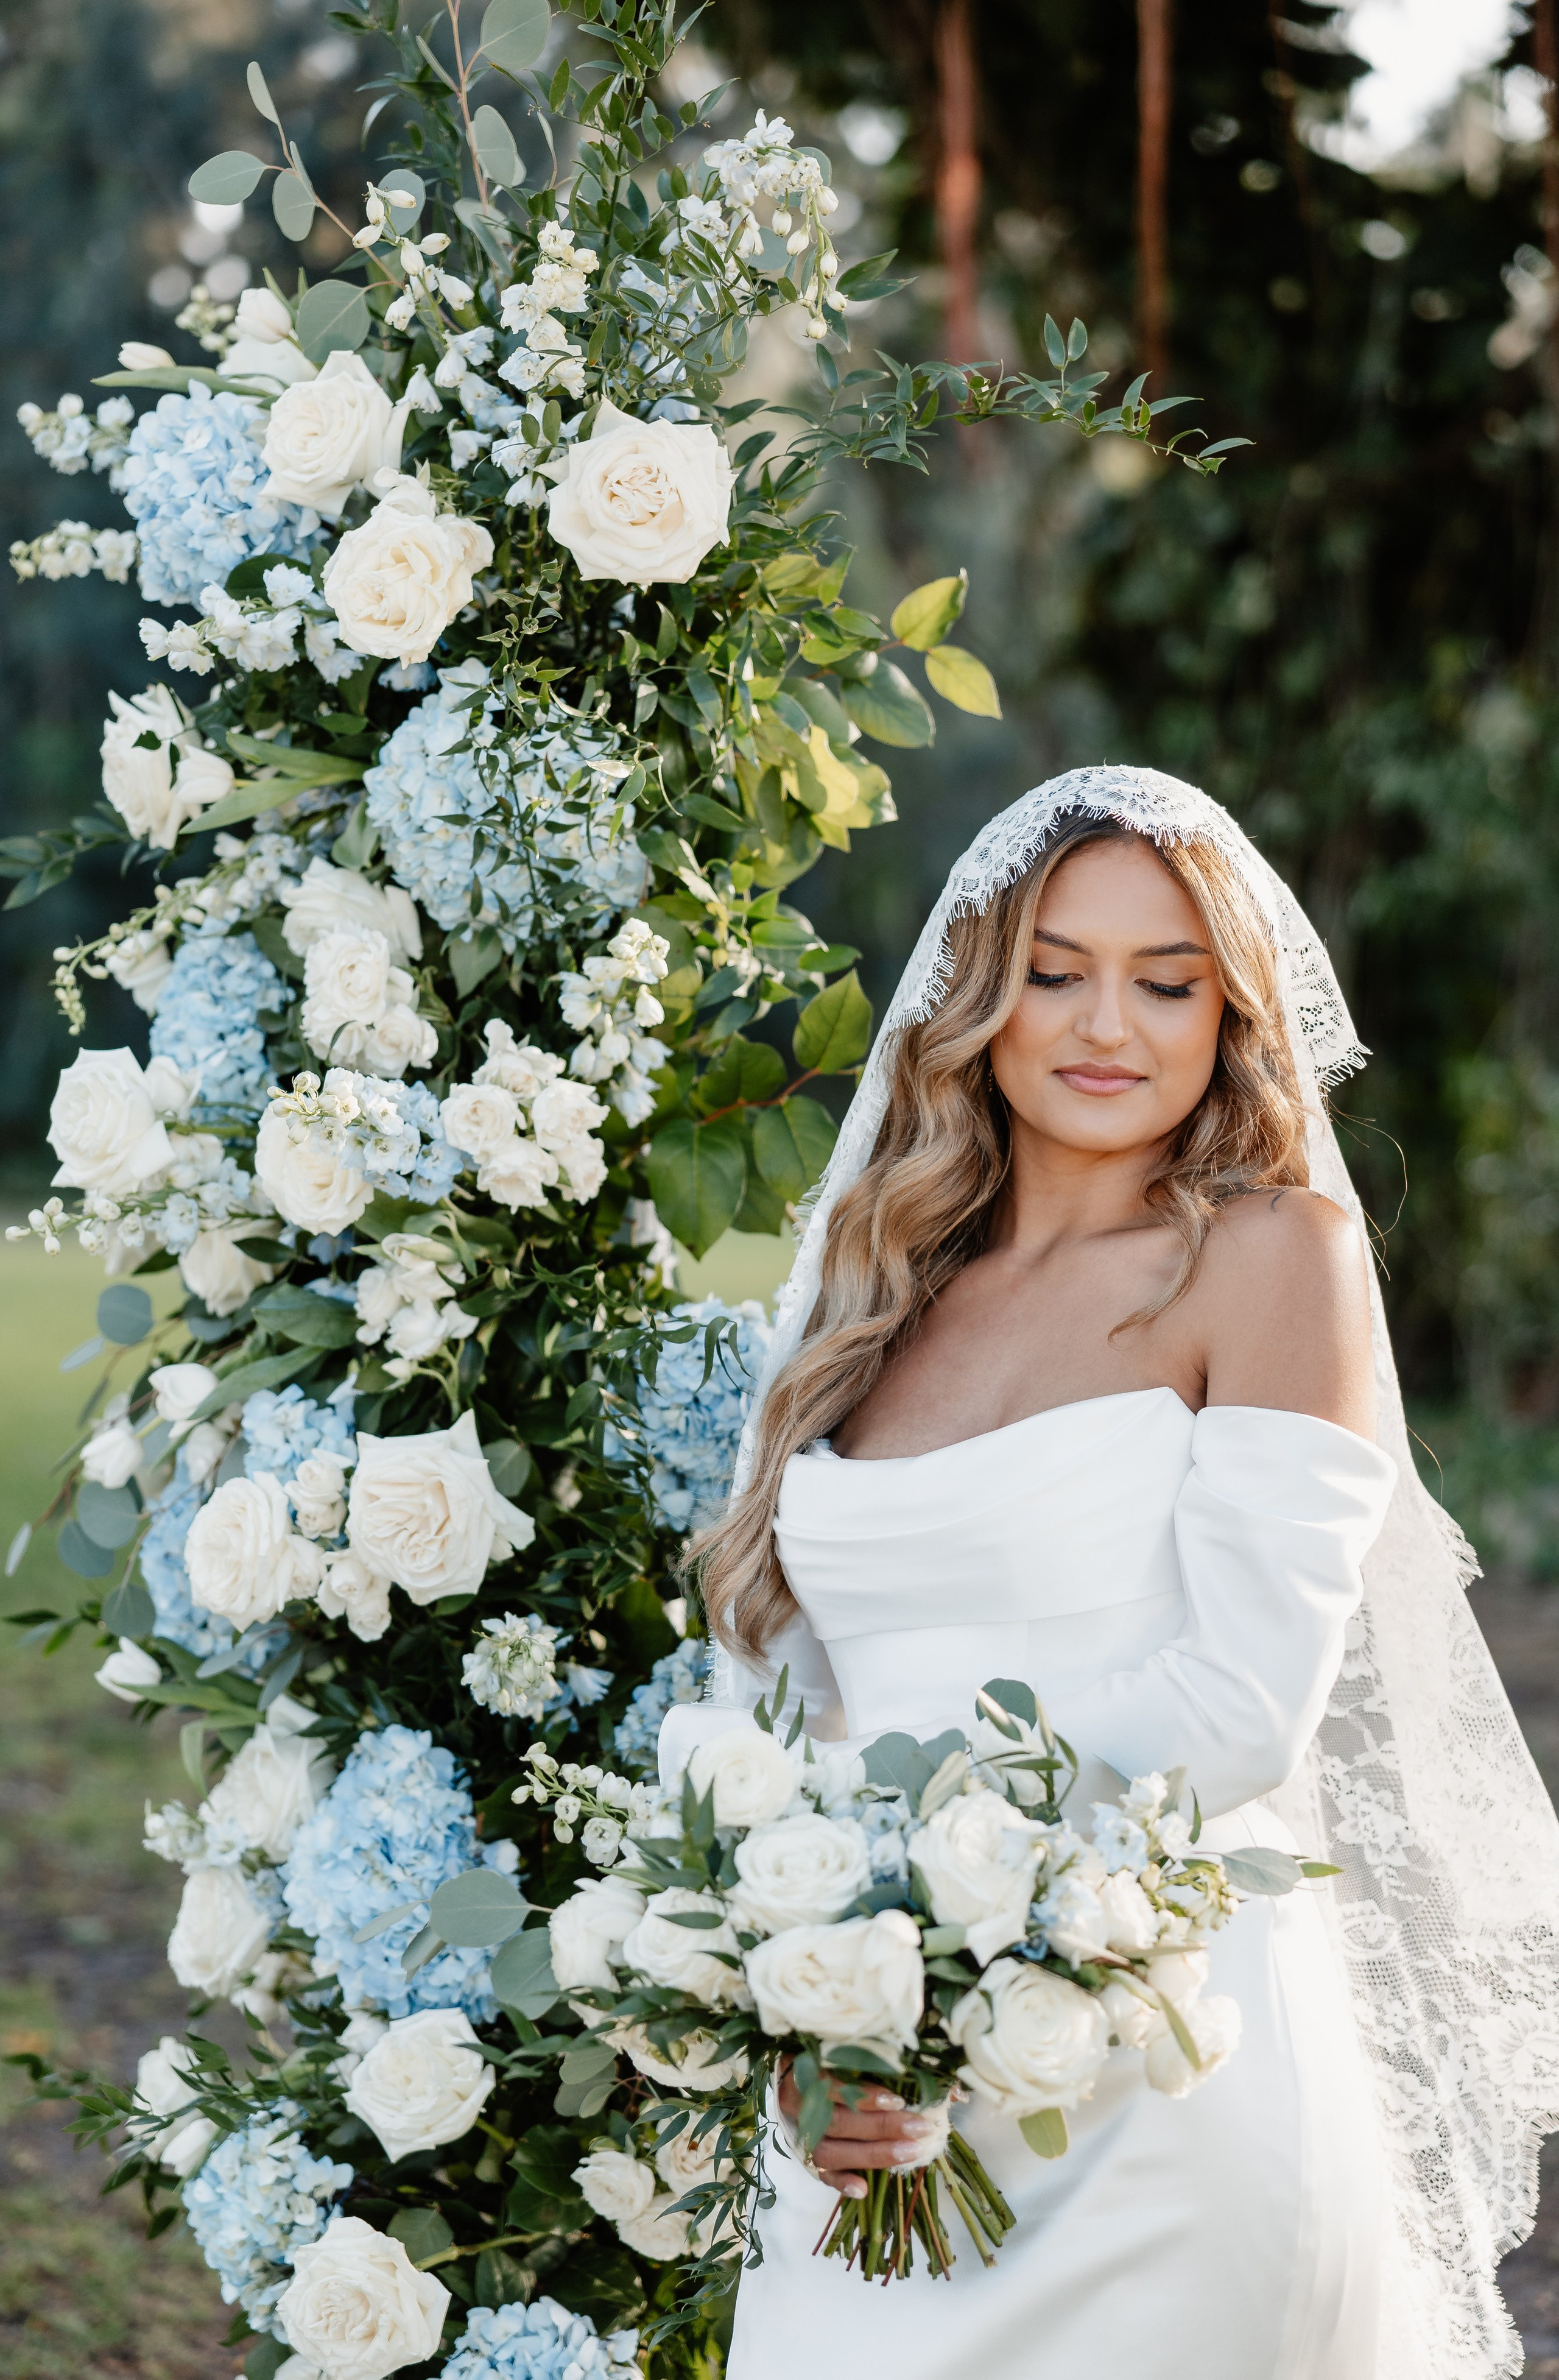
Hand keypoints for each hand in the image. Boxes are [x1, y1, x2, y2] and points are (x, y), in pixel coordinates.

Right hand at [776, 2060, 940, 2198]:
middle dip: (882, 2128)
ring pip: (831, 2151)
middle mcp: (797, 2104)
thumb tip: (950, 2088)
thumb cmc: (825, 2056)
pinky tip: (864, 2190)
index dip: (864, 2096)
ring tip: (910, 2153)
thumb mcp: (844, 2049)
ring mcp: (798, 2131)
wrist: (785, 2071)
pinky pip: (819, 2172)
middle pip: (839, 2122)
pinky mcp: (802, 2154)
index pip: (833, 2086)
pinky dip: (840, 2182)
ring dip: (872, 2155)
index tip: (899, 2099)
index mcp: (803, 2070)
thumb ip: (884, 2062)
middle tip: (921, 2129)